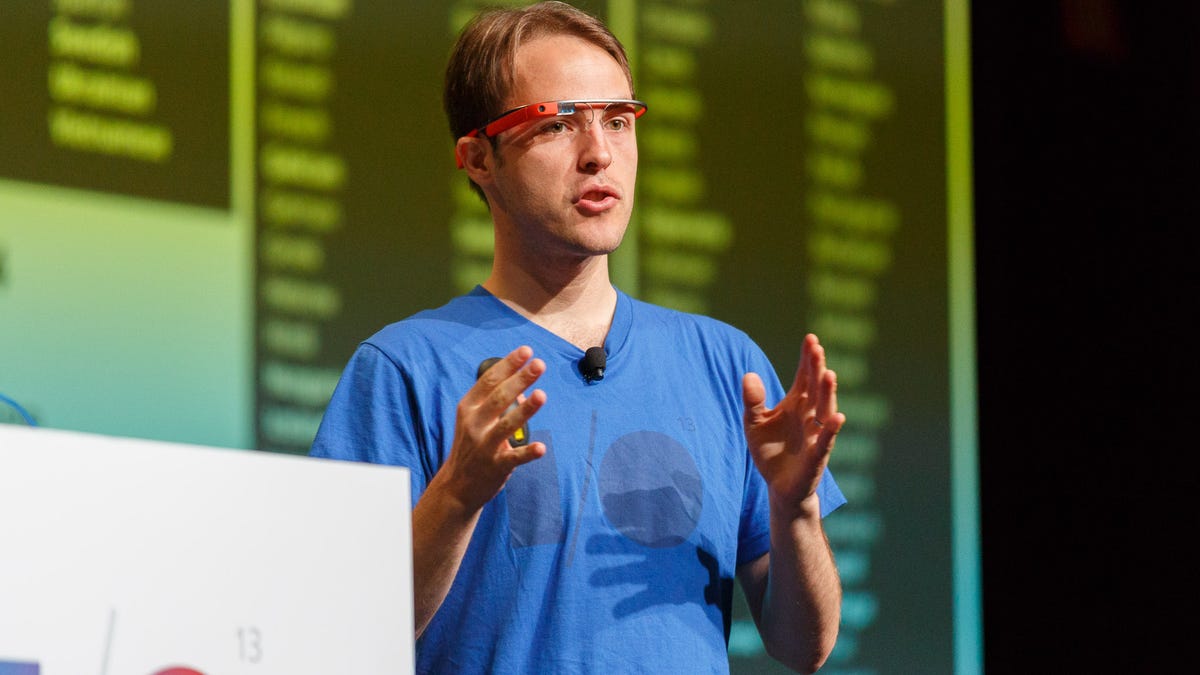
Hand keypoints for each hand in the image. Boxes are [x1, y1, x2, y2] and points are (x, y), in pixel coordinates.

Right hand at [442, 345, 547, 511]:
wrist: (456, 486)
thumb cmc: (471, 446)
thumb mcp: (475, 420)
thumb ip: (496, 401)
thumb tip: (524, 387)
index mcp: (468, 408)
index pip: (489, 381)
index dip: (508, 365)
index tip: (526, 351)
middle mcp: (474, 424)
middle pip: (499, 398)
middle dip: (520, 380)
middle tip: (539, 365)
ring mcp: (484, 446)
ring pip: (506, 425)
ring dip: (525, 410)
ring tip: (542, 395)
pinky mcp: (495, 466)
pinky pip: (514, 458)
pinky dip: (527, 453)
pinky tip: (541, 448)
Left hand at [742, 334, 843, 512]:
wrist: (778, 486)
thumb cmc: (769, 450)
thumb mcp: (753, 423)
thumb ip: (752, 400)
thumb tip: (749, 375)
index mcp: (796, 404)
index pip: (804, 377)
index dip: (808, 359)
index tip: (811, 338)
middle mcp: (810, 415)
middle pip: (816, 388)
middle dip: (817, 369)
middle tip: (818, 349)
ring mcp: (816, 434)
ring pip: (825, 410)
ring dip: (828, 393)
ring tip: (829, 374)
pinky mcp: (817, 457)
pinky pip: (826, 442)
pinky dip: (831, 430)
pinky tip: (838, 417)